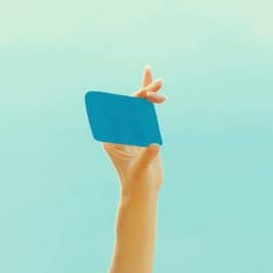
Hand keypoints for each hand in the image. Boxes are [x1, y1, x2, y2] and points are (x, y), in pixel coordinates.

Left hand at [101, 65, 164, 196]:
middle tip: (159, 82)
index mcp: (112, 137)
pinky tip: (155, 92)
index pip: (121, 113)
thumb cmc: (137, 183)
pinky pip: (145, 114)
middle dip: (144, 93)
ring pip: (138, 107)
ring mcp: (130, 131)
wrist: (142, 190)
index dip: (134, 100)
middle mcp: (118, 132)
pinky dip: (150, 102)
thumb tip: (155, 146)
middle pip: (130, 106)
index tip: (147, 93)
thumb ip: (146, 157)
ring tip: (159, 81)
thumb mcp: (140, 170)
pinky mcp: (141, 133)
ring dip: (148, 94)